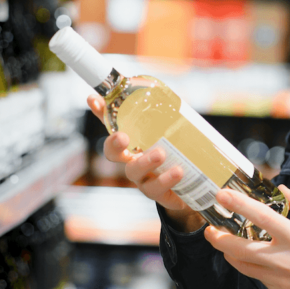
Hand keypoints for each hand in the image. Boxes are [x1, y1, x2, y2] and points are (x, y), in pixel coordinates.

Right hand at [92, 94, 206, 232]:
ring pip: (134, 171)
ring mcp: (143, 177)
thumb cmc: (180, 155)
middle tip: (123, 137)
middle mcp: (133, 159)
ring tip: (160, 154)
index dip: (101, 112)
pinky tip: (178, 171)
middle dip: (113, 143)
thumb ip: (172, 117)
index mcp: (135, 141)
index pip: (113, 124)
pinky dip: (166, 179)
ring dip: (145, 162)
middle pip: (113, 152)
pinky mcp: (157, 192)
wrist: (195, 187)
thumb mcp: (177, 133)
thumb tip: (173, 96)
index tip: (93, 100)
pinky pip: (156, 188)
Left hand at [204, 184, 289, 288]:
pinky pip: (254, 275)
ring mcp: (277, 278)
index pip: (262, 217)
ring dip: (228, 252)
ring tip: (222, 241)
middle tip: (209, 228)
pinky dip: (247, 264)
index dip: (239, 205)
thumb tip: (282, 190)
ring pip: (240, 264)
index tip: (222, 195)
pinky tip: (246, 256)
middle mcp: (283, 259)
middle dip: (217, 238)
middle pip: (239, 248)